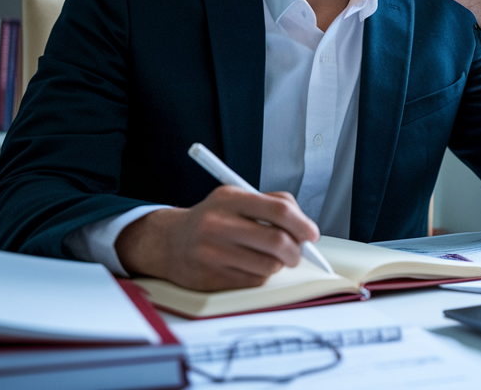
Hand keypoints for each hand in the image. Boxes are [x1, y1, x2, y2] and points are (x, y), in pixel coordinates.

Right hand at [115, 186, 319, 291]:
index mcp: (229, 199)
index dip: (303, 224)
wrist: (168, 243)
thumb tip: (304, 225)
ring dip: (277, 265)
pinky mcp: (211, 278)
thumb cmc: (211, 220)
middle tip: (296, 253)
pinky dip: (259, 276)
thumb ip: (269, 204)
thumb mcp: (234, 199)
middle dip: (295, 251)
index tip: (311, 234)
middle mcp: (219, 224)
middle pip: (278, 241)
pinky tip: (247, 267)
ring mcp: (213, 253)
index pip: (279, 209)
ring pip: (269, 265)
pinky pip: (253, 282)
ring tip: (267, 258)